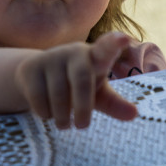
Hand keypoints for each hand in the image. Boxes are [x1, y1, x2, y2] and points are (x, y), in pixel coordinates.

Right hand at [15, 32, 138, 128]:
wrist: (38, 77)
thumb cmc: (77, 85)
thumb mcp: (98, 94)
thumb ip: (115, 103)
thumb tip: (134, 114)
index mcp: (96, 57)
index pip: (107, 48)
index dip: (115, 43)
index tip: (124, 38)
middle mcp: (74, 52)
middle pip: (81, 80)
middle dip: (82, 107)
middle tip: (82, 126)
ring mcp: (51, 57)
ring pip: (58, 94)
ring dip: (62, 117)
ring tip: (64, 125)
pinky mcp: (31, 67)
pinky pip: (38, 97)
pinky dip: (45, 113)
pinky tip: (47, 113)